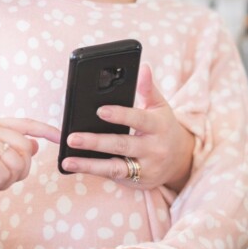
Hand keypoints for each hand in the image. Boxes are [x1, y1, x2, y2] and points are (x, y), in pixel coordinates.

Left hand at [60, 64, 194, 190]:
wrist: (180, 160)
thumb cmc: (163, 127)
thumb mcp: (159, 107)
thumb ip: (148, 88)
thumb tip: (142, 67)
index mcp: (158, 126)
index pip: (139, 119)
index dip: (120, 115)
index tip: (100, 111)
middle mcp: (154, 149)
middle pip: (122, 145)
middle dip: (96, 142)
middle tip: (72, 137)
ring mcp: (145, 168)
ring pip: (115, 167)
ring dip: (89, 164)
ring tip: (68, 160)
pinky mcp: (136, 181)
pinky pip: (112, 175)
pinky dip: (93, 171)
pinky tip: (74, 166)